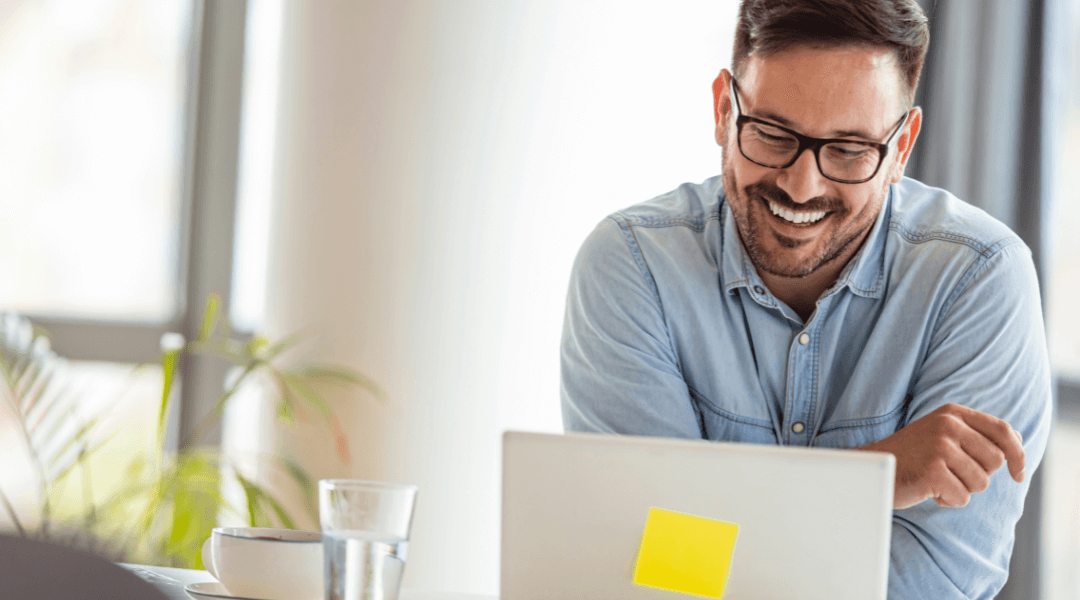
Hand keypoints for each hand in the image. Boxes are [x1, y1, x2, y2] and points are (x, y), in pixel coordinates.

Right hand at [858, 403, 1024, 508]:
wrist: (871, 469)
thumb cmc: (911, 457)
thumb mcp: (942, 435)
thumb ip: (977, 434)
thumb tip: (1018, 439)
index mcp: (952, 413)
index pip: (1003, 430)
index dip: (1018, 454)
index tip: (1019, 474)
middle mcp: (947, 425)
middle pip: (996, 460)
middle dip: (980, 475)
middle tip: (952, 475)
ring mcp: (939, 446)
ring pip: (981, 482)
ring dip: (962, 489)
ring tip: (937, 481)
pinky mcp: (933, 471)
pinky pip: (962, 497)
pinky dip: (948, 500)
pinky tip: (928, 490)